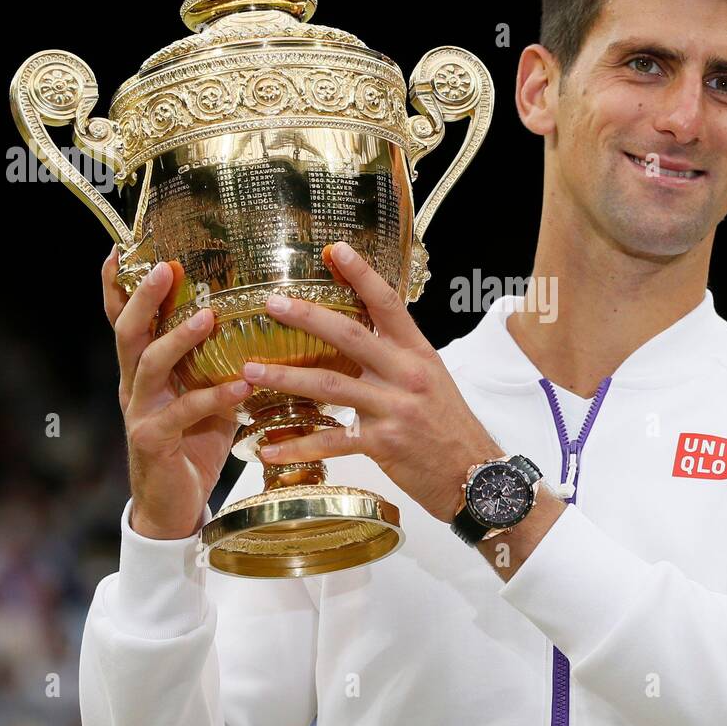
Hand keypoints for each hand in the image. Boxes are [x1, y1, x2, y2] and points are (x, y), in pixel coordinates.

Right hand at [104, 247, 251, 539]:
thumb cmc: (193, 443)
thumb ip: (214, 361)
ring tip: (210, 317)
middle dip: (144, 297)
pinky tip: (242, 384)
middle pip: (128, 332)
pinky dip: (214, 396)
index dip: (119, 286)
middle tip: (167, 268)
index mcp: (143, 370)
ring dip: (180, 339)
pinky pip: (181, 412)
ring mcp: (139, 412)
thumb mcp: (202, 393)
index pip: (124, 319)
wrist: (173, 506)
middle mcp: (134, 385)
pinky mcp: (153, 440)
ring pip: (149, 366)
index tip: (122, 248)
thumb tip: (255, 320)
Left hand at [244, 241, 499, 522]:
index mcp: (418, 353)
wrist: (475, 474)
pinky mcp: (382, 444)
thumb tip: (357, 338)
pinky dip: (296, 447)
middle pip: (350, 335)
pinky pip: (331, 442)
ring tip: (250, 370)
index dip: (361, 274)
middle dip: (306, 316)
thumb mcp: (431, 380)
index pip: (388, 303)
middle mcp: (406, 374)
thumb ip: (396, 358)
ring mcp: (394, 408)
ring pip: (330, 384)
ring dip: (285, 376)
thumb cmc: (450, 426)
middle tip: (272, 304)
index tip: (335, 250)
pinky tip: (268, 449)